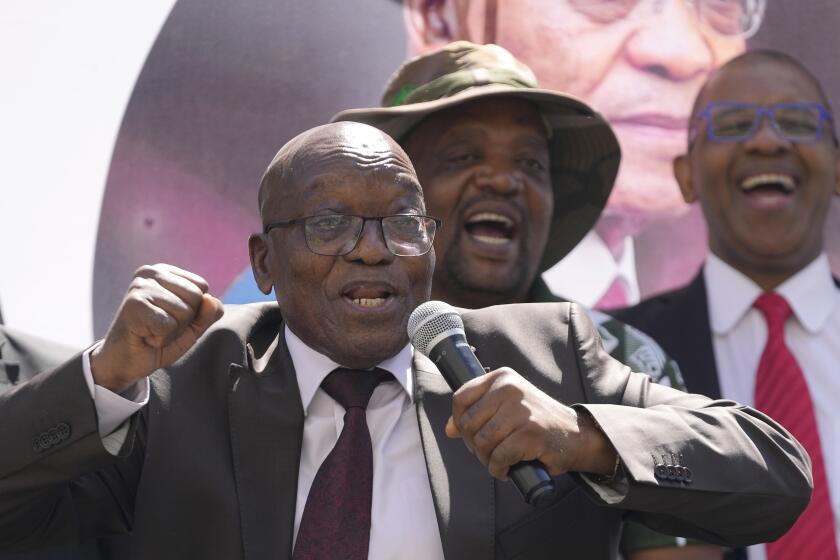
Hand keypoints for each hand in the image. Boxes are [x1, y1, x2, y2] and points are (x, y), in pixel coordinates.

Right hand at [91, 264, 223, 392]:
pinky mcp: (133, 305)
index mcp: (164, 272)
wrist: (124, 362)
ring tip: (151, 332)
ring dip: (171, 332)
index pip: (201, 286)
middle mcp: (150, 272)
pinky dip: (160, 339)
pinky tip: (144, 337)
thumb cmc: (157, 340)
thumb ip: (208, 314)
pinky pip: (168, 325)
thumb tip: (211, 299)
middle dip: (183, 322)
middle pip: (196, 297)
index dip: (193, 311)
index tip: (169, 318)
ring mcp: (140, 287)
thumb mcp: (191, 327)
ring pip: (183, 312)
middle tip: (159, 327)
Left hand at [446, 368, 616, 479]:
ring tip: (499, 460)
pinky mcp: (530, 434)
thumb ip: (478, 412)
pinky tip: (507, 469)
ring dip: (487, 459)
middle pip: (469, 424)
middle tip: (488, 453)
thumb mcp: (507, 406)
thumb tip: (450, 429)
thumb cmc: (537, 421)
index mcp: (501, 377)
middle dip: (474, 445)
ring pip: (482, 443)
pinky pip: (499, 457)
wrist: (576, 434)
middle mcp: (509, 389)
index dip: (459, 422)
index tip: (469, 434)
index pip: (460, 398)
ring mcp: (520, 411)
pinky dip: (499, 469)